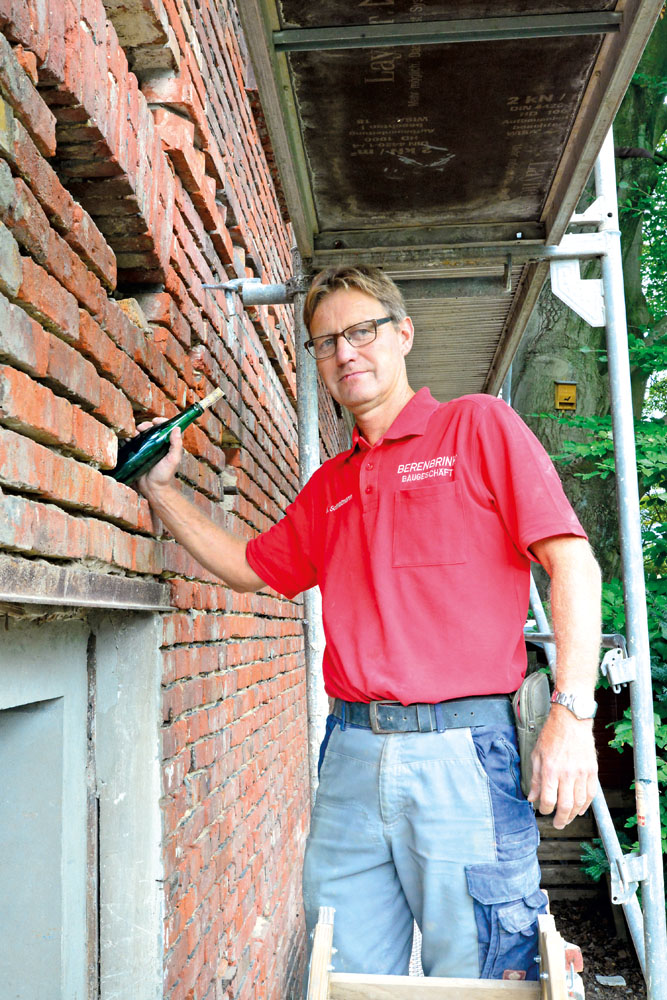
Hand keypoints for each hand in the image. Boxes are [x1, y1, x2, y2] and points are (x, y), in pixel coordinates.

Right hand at [134, 418, 182, 497]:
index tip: (155, 421)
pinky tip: (127, 439)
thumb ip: (176, 445)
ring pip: (141, 435)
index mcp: (167, 444)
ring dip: (136, 431)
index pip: (166, 428)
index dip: (161, 421)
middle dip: (146, 425)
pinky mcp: (137, 455)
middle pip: (151, 429)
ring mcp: (146, 449)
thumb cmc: (164, 476)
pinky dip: (129, 439)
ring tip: (133, 434)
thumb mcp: (173, 460)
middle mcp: (157, 445)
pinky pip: (132, 443)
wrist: (152, 488)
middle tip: (141, 428)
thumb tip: (176, 428)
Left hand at [528, 705, 597, 827]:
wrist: (571, 721)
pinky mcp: (592, 771)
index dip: (544, 810)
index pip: (548, 799)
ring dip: (573, 815)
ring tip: (567, 819)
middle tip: (557, 824)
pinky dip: (586, 805)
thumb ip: (535, 779)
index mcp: (550, 770)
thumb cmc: (551, 736)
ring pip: (579, 803)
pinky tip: (580, 809)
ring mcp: (582, 773)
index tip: (542, 810)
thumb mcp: (536, 755)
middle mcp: (567, 774)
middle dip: (560, 819)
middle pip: (565, 806)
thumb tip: (532, 798)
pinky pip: (591, 794)